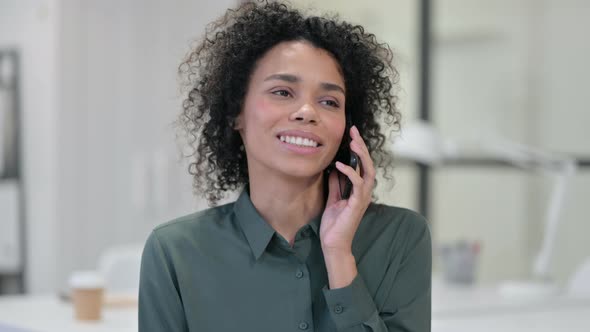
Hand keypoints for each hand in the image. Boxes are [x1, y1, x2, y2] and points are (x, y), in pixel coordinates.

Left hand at [320, 125, 375, 254]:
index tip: (351, 134)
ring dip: (361, 155)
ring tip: (353, 142)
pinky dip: (350, 173)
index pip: (362, 165)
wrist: (333, 243)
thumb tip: (334, 168)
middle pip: (368, 164)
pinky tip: (340, 165)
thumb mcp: (332, 198)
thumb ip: (336, 183)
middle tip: (353, 131)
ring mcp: (362, 198)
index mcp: (358, 189)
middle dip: (361, 146)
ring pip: (368, 171)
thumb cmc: (334, 224)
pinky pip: (357, 185)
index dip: (358, 149)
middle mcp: (364, 192)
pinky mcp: (357, 205)